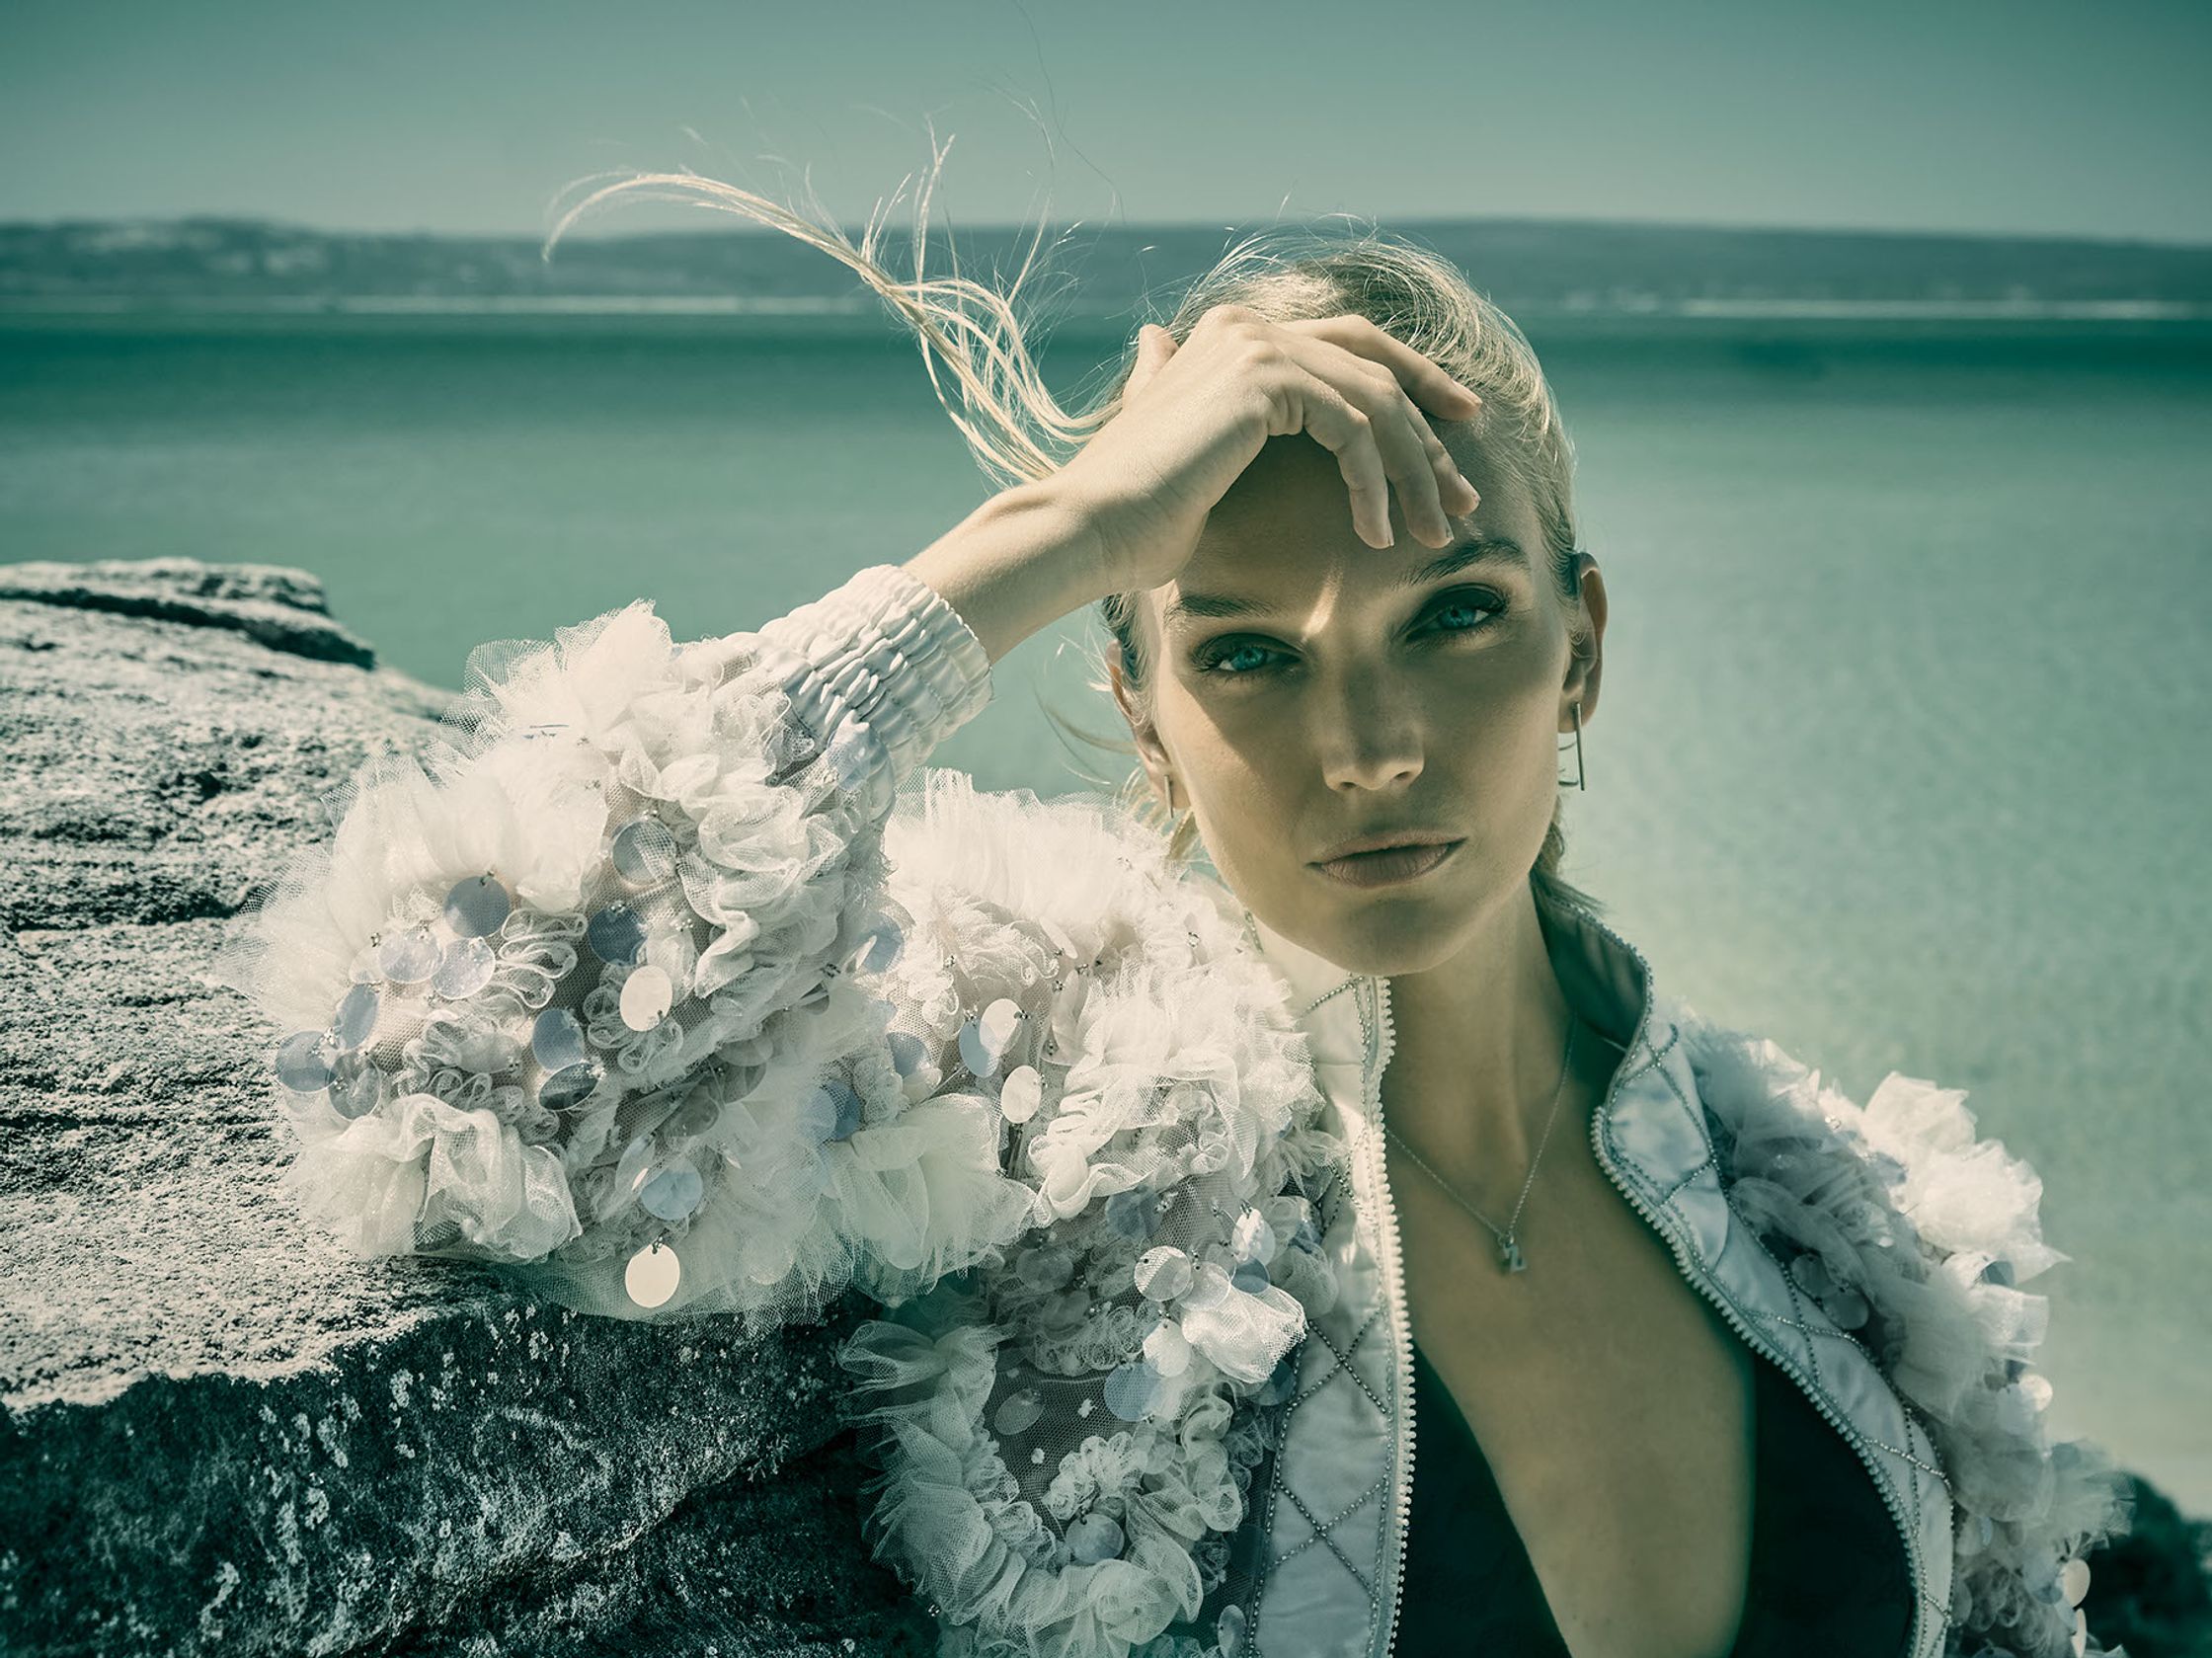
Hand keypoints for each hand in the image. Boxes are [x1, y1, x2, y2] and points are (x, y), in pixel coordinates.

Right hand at [1053, 307, 1483, 593]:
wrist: (1092, 528)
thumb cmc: (1133, 512)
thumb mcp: (1173, 442)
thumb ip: (1172, 384)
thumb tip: (1153, 342)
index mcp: (1232, 334)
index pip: (1350, 343)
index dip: (1414, 380)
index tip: (1459, 428)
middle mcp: (1247, 326)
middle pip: (1376, 365)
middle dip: (1431, 431)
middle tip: (1466, 494)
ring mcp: (1256, 344)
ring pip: (1376, 401)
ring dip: (1416, 472)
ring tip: (1436, 530)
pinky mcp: (1265, 379)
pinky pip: (1354, 426)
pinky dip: (1376, 482)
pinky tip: (1380, 532)